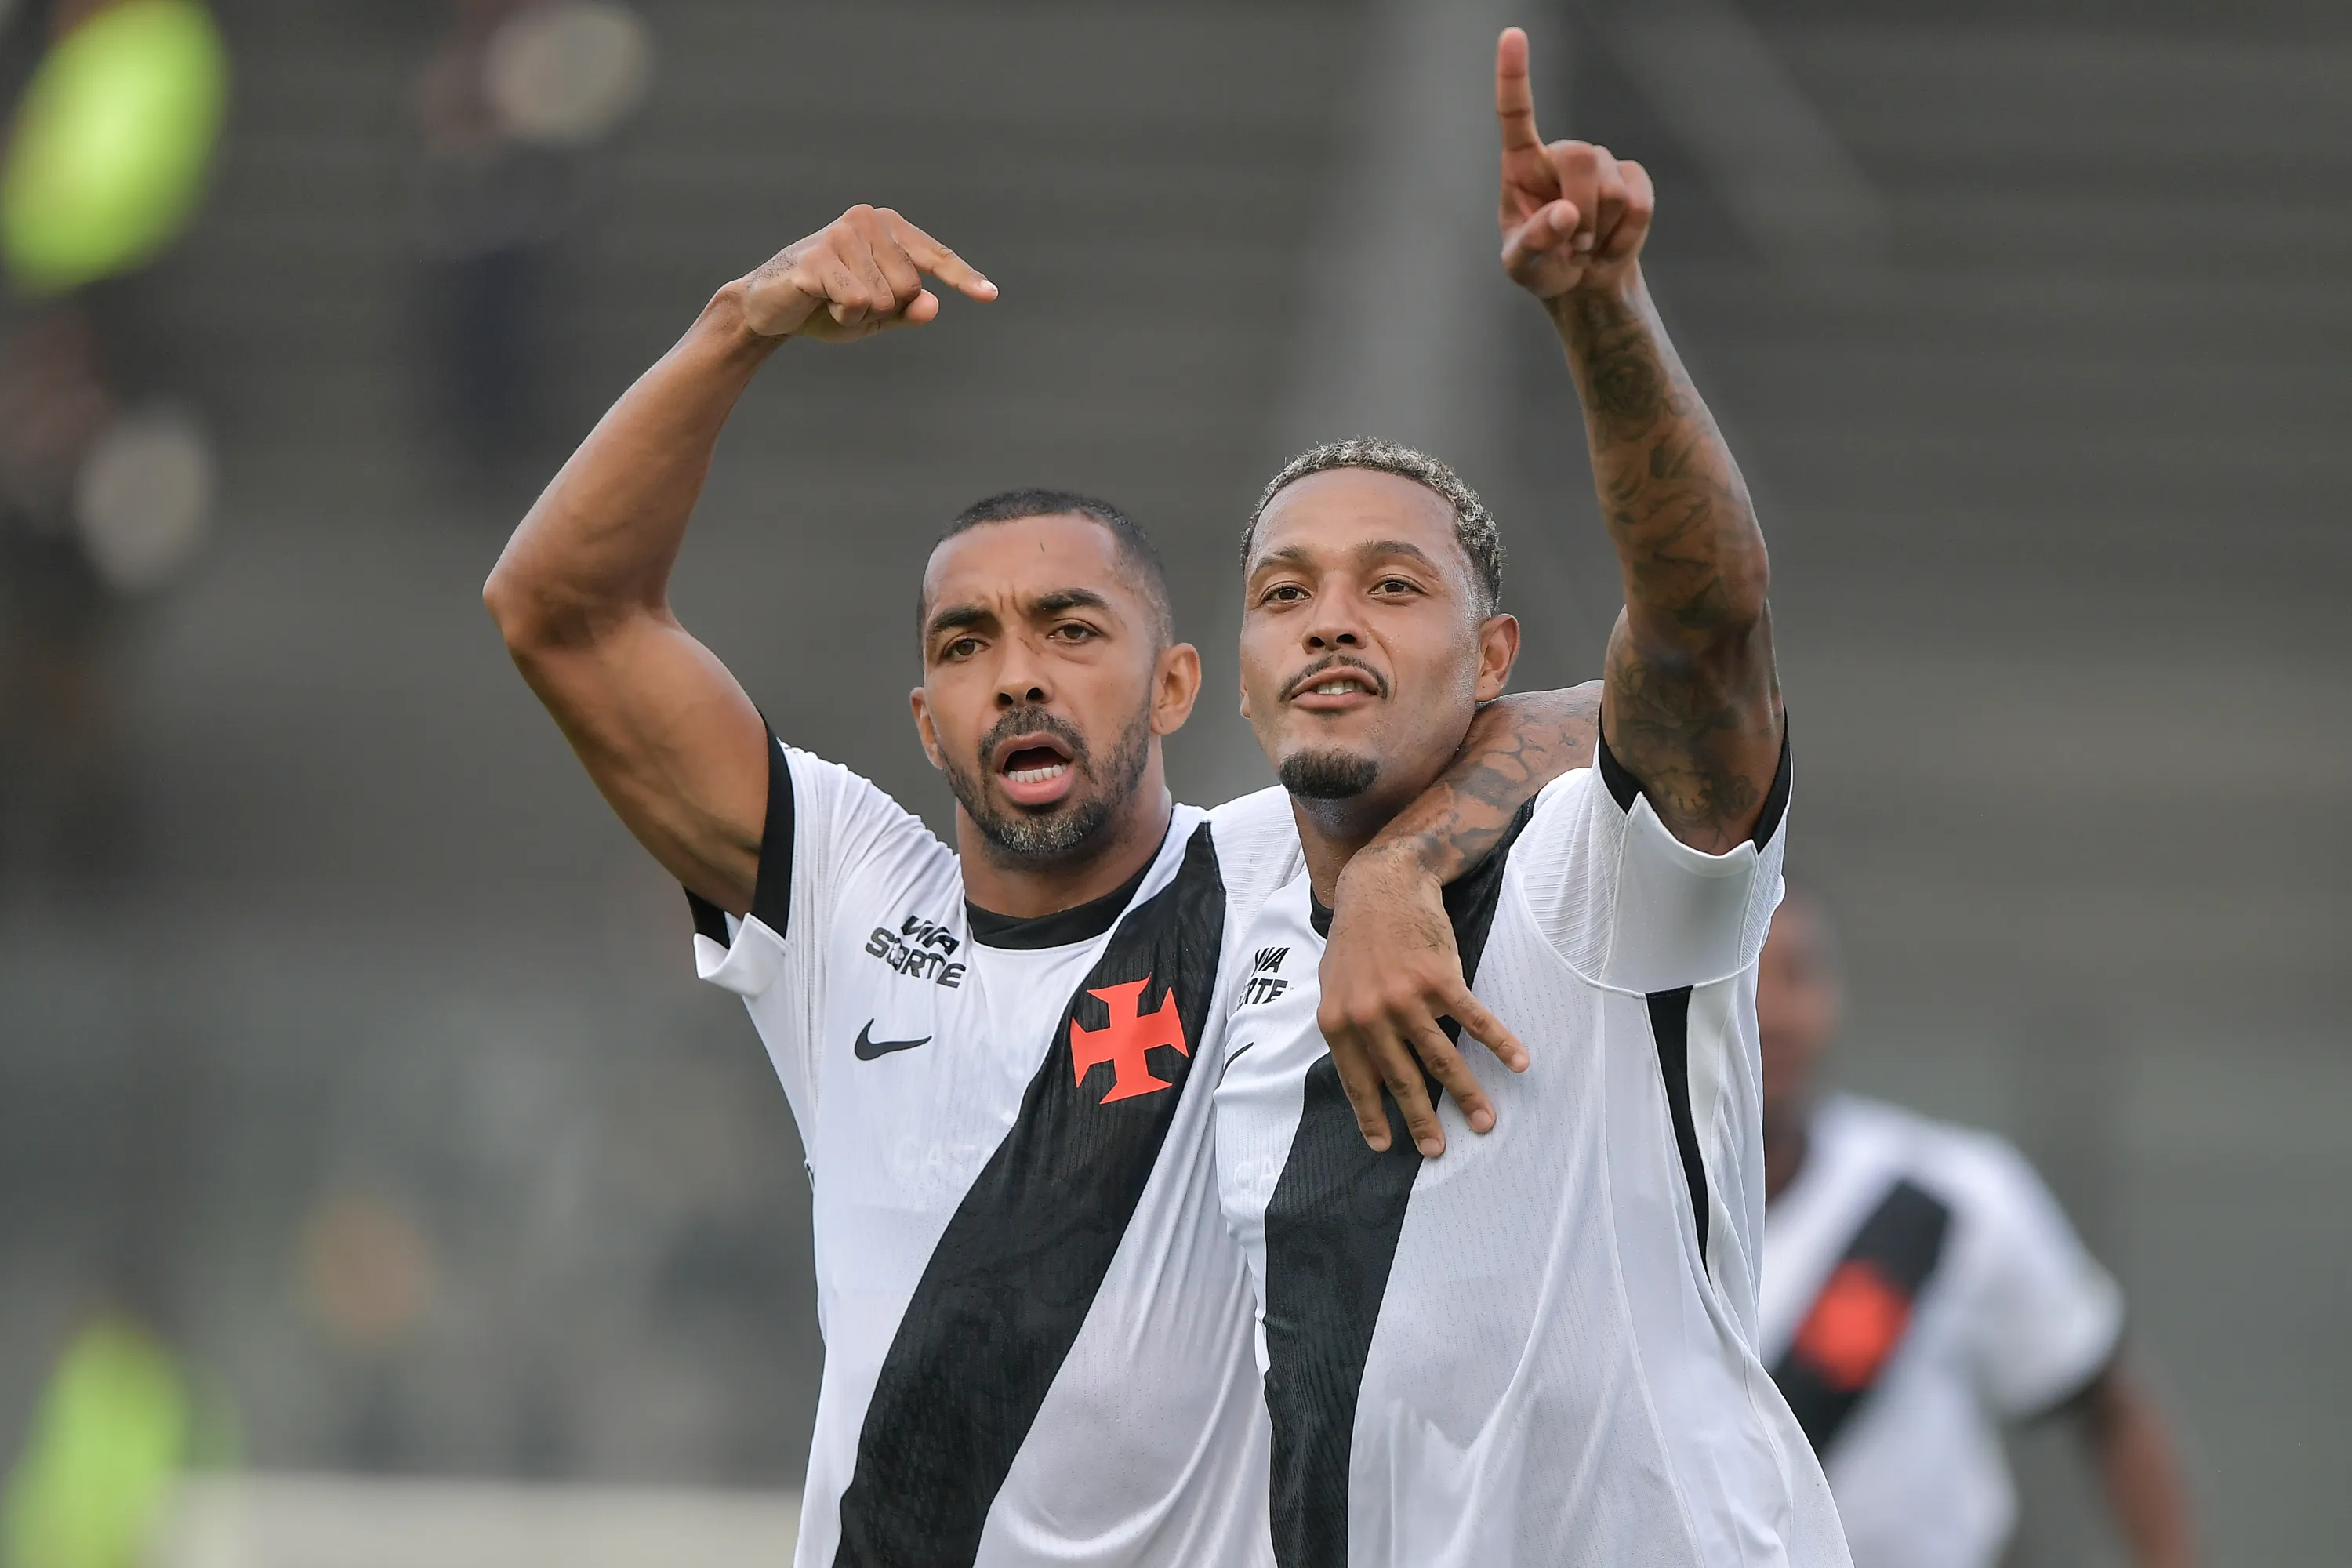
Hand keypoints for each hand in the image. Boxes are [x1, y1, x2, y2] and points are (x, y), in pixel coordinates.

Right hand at [736, 204, 995, 341]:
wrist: (768, 309)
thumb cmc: (826, 305)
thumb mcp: (875, 314)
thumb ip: (907, 310)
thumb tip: (932, 304)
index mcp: (887, 227)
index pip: (935, 256)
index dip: (963, 278)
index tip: (989, 295)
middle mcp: (867, 219)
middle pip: (910, 286)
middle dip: (883, 307)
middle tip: (846, 300)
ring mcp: (843, 234)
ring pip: (884, 297)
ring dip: (858, 313)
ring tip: (830, 299)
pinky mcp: (819, 256)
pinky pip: (857, 301)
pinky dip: (842, 314)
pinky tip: (818, 299)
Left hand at [1318, 846, 1529, 1157]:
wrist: (1382, 886)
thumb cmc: (1356, 938)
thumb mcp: (1333, 985)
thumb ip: (1345, 1027)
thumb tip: (1356, 1071)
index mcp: (1339, 1021)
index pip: (1357, 1080)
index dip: (1372, 1115)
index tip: (1385, 1146)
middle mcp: (1371, 1015)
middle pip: (1402, 1079)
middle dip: (1422, 1120)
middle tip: (1437, 1150)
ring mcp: (1407, 998)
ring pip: (1442, 1058)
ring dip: (1467, 1095)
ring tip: (1485, 1123)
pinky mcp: (1440, 980)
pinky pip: (1475, 1020)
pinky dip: (1500, 1044)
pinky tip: (1518, 1063)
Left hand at [1495, 27, 1653, 301]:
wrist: (1582, 282)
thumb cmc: (1541, 267)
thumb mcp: (1522, 267)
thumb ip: (1534, 242)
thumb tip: (1565, 213)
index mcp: (1521, 165)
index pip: (1515, 115)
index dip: (1513, 76)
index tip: (1512, 35)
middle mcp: (1560, 153)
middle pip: (1581, 157)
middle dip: (1581, 211)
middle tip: (1573, 246)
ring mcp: (1600, 162)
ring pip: (1612, 188)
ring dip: (1599, 233)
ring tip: (1585, 246)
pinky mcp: (1633, 177)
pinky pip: (1639, 204)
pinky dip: (1624, 238)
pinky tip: (1609, 244)